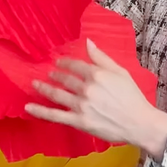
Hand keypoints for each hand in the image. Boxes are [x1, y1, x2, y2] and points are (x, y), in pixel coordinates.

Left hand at [26, 40, 166, 158]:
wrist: (139, 123)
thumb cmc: (133, 97)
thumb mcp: (121, 72)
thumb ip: (102, 58)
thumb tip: (88, 43)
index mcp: (97, 75)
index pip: (75, 66)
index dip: (65, 63)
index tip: (59, 62)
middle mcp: (87, 88)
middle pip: (64, 79)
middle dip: (54, 76)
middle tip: (48, 74)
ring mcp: (81, 105)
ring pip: (57, 95)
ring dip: (43, 89)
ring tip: (35, 85)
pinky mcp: (79, 121)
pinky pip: (55, 115)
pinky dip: (40, 111)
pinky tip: (28, 108)